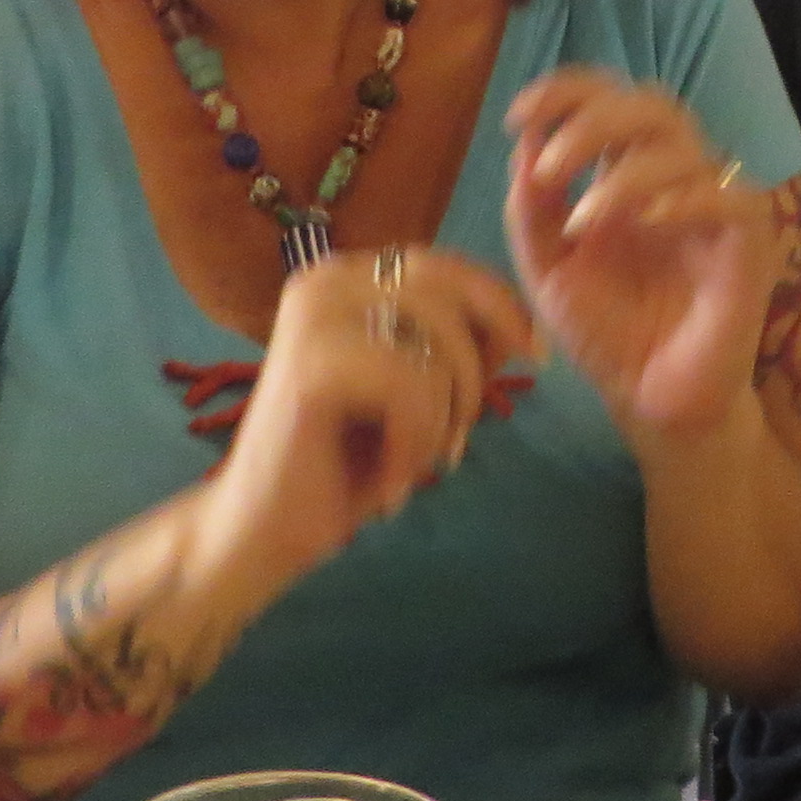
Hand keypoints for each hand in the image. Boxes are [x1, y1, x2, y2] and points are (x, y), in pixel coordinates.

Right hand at [204, 244, 536, 591]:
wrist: (264, 532)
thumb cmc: (344, 463)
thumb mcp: (420, 393)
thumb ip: (461, 350)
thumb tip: (518, 327)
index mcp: (347, 278)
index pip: (447, 268)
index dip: (500, 307)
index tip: (535, 356)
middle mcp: (324, 280)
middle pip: (451, 294)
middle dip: (476, 369)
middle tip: (458, 437)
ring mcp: (313, 316)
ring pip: (440, 346)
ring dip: (446, 418)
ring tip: (416, 462)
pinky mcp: (312, 365)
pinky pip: (414, 389)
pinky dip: (418, 445)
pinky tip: (391, 483)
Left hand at [505, 68, 776, 442]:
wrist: (650, 402)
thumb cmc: (606, 334)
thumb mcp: (547, 271)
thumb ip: (531, 210)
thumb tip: (525, 139)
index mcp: (626, 172)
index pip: (609, 100)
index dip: (566, 91)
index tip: (518, 114)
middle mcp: (673, 179)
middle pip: (651, 105)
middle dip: (592, 120)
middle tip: (549, 166)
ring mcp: (715, 205)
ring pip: (683, 147)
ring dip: (621, 173)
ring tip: (579, 222)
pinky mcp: (749, 243)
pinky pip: (730, 196)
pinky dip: (682, 197)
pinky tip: (644, 223)